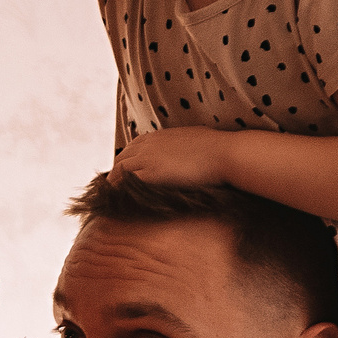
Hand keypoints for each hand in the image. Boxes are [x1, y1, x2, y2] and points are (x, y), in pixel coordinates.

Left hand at [111, 127, 234, 189]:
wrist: (224, 154)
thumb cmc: (218, 147)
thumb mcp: (196, 138)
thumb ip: (185, 143)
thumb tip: (192, 149)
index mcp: (159, 135)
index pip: (133, 146)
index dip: (127, 159)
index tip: (126, 172)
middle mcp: (149, 144)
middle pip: (122, 158)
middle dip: (117, 172)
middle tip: (116, 189)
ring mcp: (148, 158)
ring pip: (120, 169)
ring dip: (115, 183)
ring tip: (113, 198)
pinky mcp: (151, 173)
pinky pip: (126, 181)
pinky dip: (121, 190)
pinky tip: (121, 201)